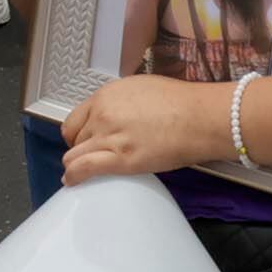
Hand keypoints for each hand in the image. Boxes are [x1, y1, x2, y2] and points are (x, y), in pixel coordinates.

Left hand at [61, 74, 227, 183]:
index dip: (78, 133)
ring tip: (82, 172)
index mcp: (107, 96)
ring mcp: (109, 137)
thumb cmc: (181, 103)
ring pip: (74, 156)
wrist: (199, 117)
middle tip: (90, 156)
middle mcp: (103, 114)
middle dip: (81, 148)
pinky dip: (74, 177)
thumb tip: (116, 113)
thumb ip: (120, 102)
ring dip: (77, 164)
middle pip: (75, 138)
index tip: (82, 140)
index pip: (75, 118)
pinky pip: (83, 169)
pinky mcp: (120, 159)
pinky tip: (73, 182)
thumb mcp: (141, 89)